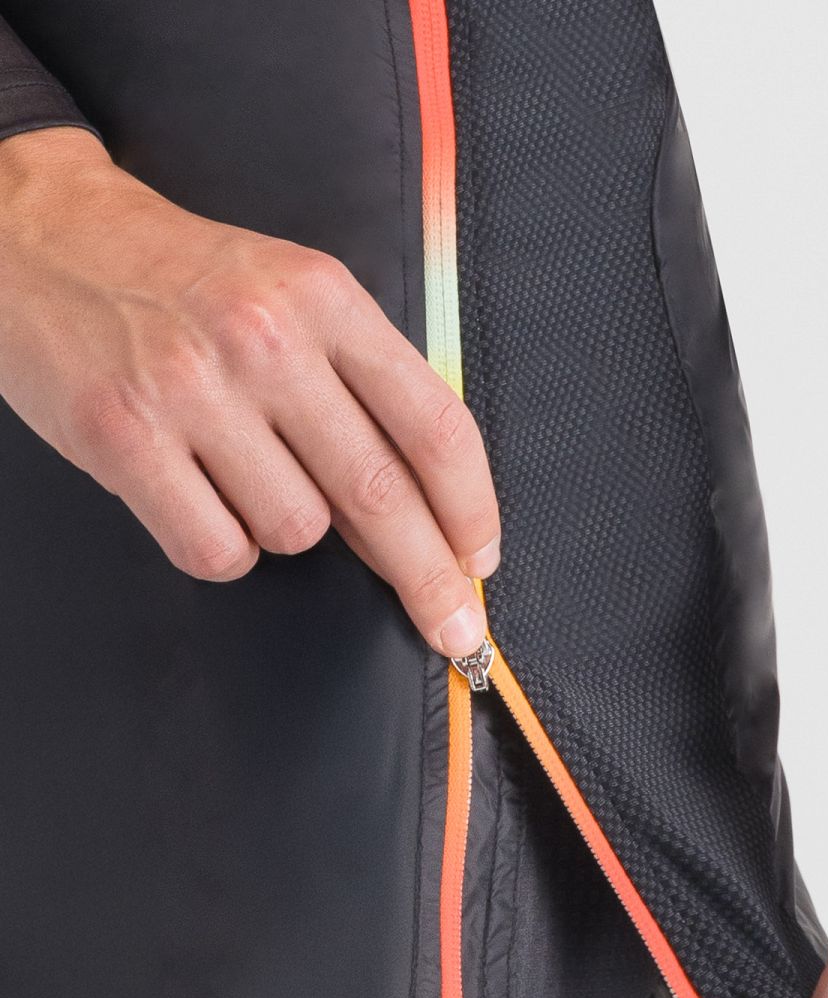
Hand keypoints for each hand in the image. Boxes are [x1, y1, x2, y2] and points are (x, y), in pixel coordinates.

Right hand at [0, 127, 498, 656]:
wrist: (37, 236)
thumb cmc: (182, 278)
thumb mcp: (292, 294)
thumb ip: (363, 382)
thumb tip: (428, 503)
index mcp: (326, 300)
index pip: (434, 424)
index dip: (470, 507)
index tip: (480, 558)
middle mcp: (265, 340)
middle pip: (381, 494)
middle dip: (429, 578)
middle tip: (456, 629)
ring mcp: (191, 390)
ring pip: (297, 531)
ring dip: (288, 528)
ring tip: (244, 473)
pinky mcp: (122, 437)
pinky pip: (216, 549)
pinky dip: (223, 548)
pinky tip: (201, 499)